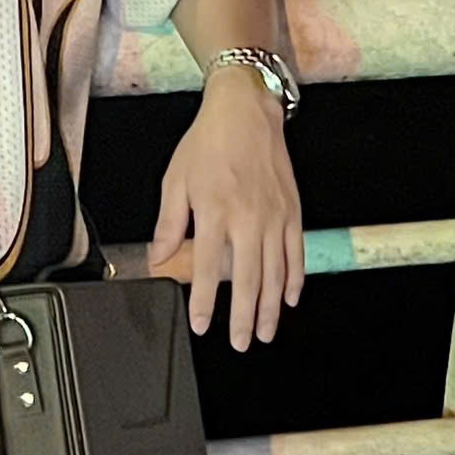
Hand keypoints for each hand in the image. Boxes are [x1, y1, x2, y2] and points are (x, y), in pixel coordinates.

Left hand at [145, 68, 303, 350]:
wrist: (245, 111)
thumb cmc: (208, 143)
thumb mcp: (176, 179)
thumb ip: (168, 223)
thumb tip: (158, 258)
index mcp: (214, 211)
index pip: (207, 269)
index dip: (204, 303)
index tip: (202, 326)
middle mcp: (247, 219)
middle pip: (247, 280)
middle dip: (242, 318)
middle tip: (240, 343)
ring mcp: (274, 217)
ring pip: (275, 274)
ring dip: (270, 308)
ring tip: (264, 332)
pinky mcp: (292, 211)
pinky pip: (296, 253)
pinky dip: (295, 279)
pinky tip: (289, 298)